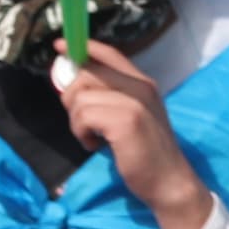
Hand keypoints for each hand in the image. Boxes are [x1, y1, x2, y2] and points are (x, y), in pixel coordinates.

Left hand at [55, 42, 212, 228]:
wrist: (169, 182)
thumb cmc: (147, 154)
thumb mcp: (133, 116)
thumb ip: (112, 96)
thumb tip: (74, 82)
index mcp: (143, 83)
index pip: (109, 53)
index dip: (82, 47)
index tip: (60, 46)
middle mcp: (140, 87)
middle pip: (86, 73)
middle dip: (72, 97)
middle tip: (82, 122)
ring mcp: (134, 102)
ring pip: (80, 97)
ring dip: (76, 121)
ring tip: (92, 138)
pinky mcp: (125, 121)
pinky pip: (83, 116)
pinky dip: (81, 133)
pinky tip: (95, 145)